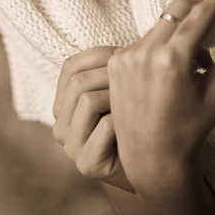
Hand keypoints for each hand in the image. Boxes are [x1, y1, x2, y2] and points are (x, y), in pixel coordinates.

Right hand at [52, 46, 133, 191]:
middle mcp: (60, 127)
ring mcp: (71, 148)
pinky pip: (106, 125)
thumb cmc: (138, 121)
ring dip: (118, 95)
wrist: (154, 167)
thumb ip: (110, 68)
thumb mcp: (118, 90)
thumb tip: (122, 47)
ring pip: (87, 100)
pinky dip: (125, 120)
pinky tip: (139, 125)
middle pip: (78, 81)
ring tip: (139, 99)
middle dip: (111, 74)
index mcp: (62, 106)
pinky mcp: (87, 164)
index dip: (99, 54)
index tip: (126, 53)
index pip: (70, 66)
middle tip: (140, 75)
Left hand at [107, 0, 214, 199]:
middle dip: (199, 10)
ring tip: (196, 60)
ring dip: (181, 32)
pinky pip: (144, 39)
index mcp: (172, 60)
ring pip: (161, 24)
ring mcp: (126, 55)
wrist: (151, 155)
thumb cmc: (192, 126)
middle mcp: (145, 52)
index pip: (198, 13)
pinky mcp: (115, 60)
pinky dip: (162, 45)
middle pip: (177, 8)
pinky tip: (171, 70)